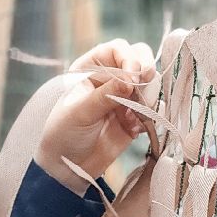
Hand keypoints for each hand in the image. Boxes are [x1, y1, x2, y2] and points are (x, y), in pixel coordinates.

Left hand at [35, 38, 156, 192]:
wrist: (68, 167)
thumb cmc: (63, 133)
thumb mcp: (79, 112)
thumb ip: (105, 95)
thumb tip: (131, 81)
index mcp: (91, 67)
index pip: (117, 50)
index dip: (129, 58)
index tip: (133, 76)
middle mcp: (111, 78)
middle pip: (139, 60)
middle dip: (146, 71)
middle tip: (145, 85)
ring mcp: (125, 97)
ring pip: (150, 85)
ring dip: (148, 96)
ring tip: (133, 114)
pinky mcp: (135, 117)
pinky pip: (152, 110)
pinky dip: (149, 116)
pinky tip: (134, 127)